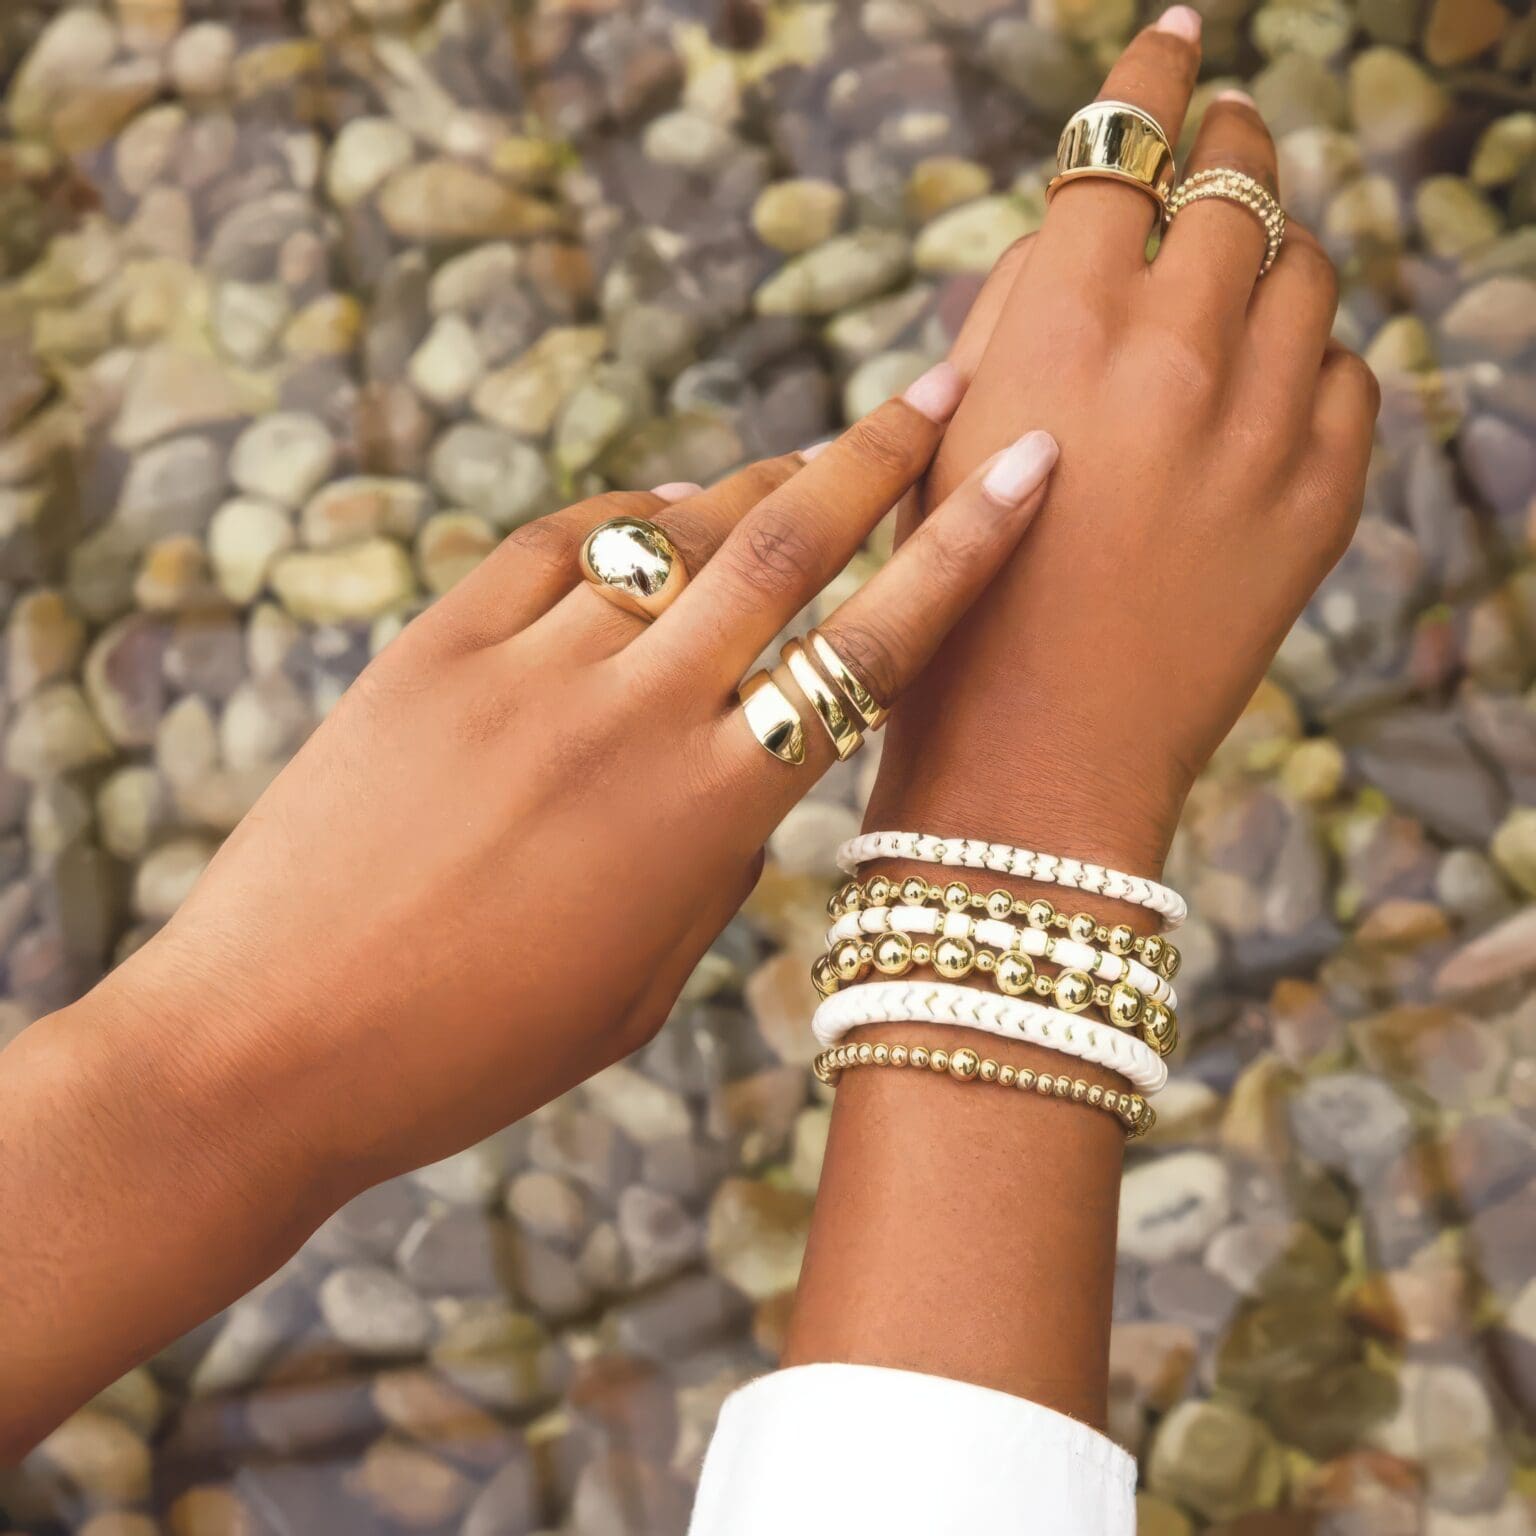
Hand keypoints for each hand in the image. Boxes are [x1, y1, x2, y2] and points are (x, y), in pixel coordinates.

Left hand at [73, 366, 1057, 1188]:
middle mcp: (629, 719)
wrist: (265, 1047)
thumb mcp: (640, 988)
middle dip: (877, 456)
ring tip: (812, 458)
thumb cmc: (470, 1054)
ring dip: (755, 486)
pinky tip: (656, 508)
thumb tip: (756, 768)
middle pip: (782, 548)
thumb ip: (717, 865)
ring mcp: (524, 672)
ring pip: (670, 534)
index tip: (1023, 472)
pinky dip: (622, 515)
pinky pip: (554, 546)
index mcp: (706, 818)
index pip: (870, 654)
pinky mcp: (431, 652)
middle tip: (940, 388)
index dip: (962, 552)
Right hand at [866, 12, 1379, 880]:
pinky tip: (1265, 391)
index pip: (1127, 144)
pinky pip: (1347, 380)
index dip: (1150, 76)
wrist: (1033, 762)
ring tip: (1240, 274)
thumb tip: (1086, 236)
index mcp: (1064, 330)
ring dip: (1274, 253)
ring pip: (1308, 273)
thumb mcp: (941, 442)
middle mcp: (1178, 358)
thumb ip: (1015, 317)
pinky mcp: (1319, 507)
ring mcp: (1263, 433)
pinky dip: (1310, 364)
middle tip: (1224, 138)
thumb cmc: (955, 604)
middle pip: (1241, 183)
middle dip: (1230, 145)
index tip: (1172, 33)